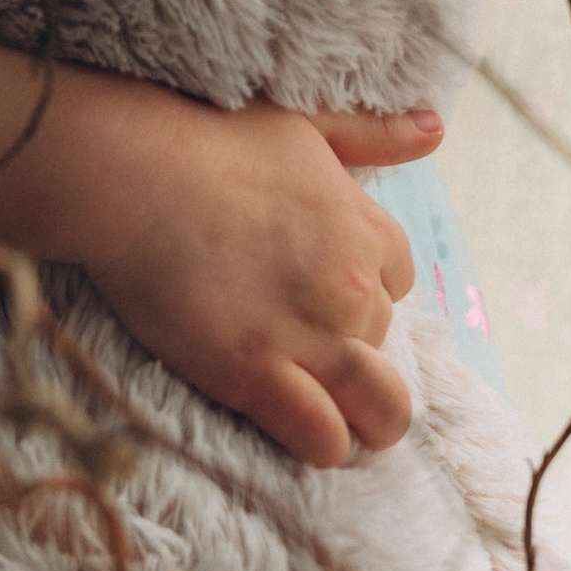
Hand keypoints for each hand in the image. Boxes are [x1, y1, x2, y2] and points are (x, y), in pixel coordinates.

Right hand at [75, 94, 440, 466]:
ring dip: (367, 420)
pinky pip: (322, 437)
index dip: (362, 290)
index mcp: (365, 229)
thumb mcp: (306, 125)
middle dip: (351, 347)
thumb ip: (372, 134)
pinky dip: (322, 444)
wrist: (134, 176)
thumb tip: (436, 128)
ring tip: (340, 424)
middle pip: (381, 341)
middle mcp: (352, 287)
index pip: (398, 283)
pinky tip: (304, 437)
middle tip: (301, 345)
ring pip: (380, 408)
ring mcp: (309, 335)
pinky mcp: (257, 375)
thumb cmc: (208, 142)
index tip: (320, 292)